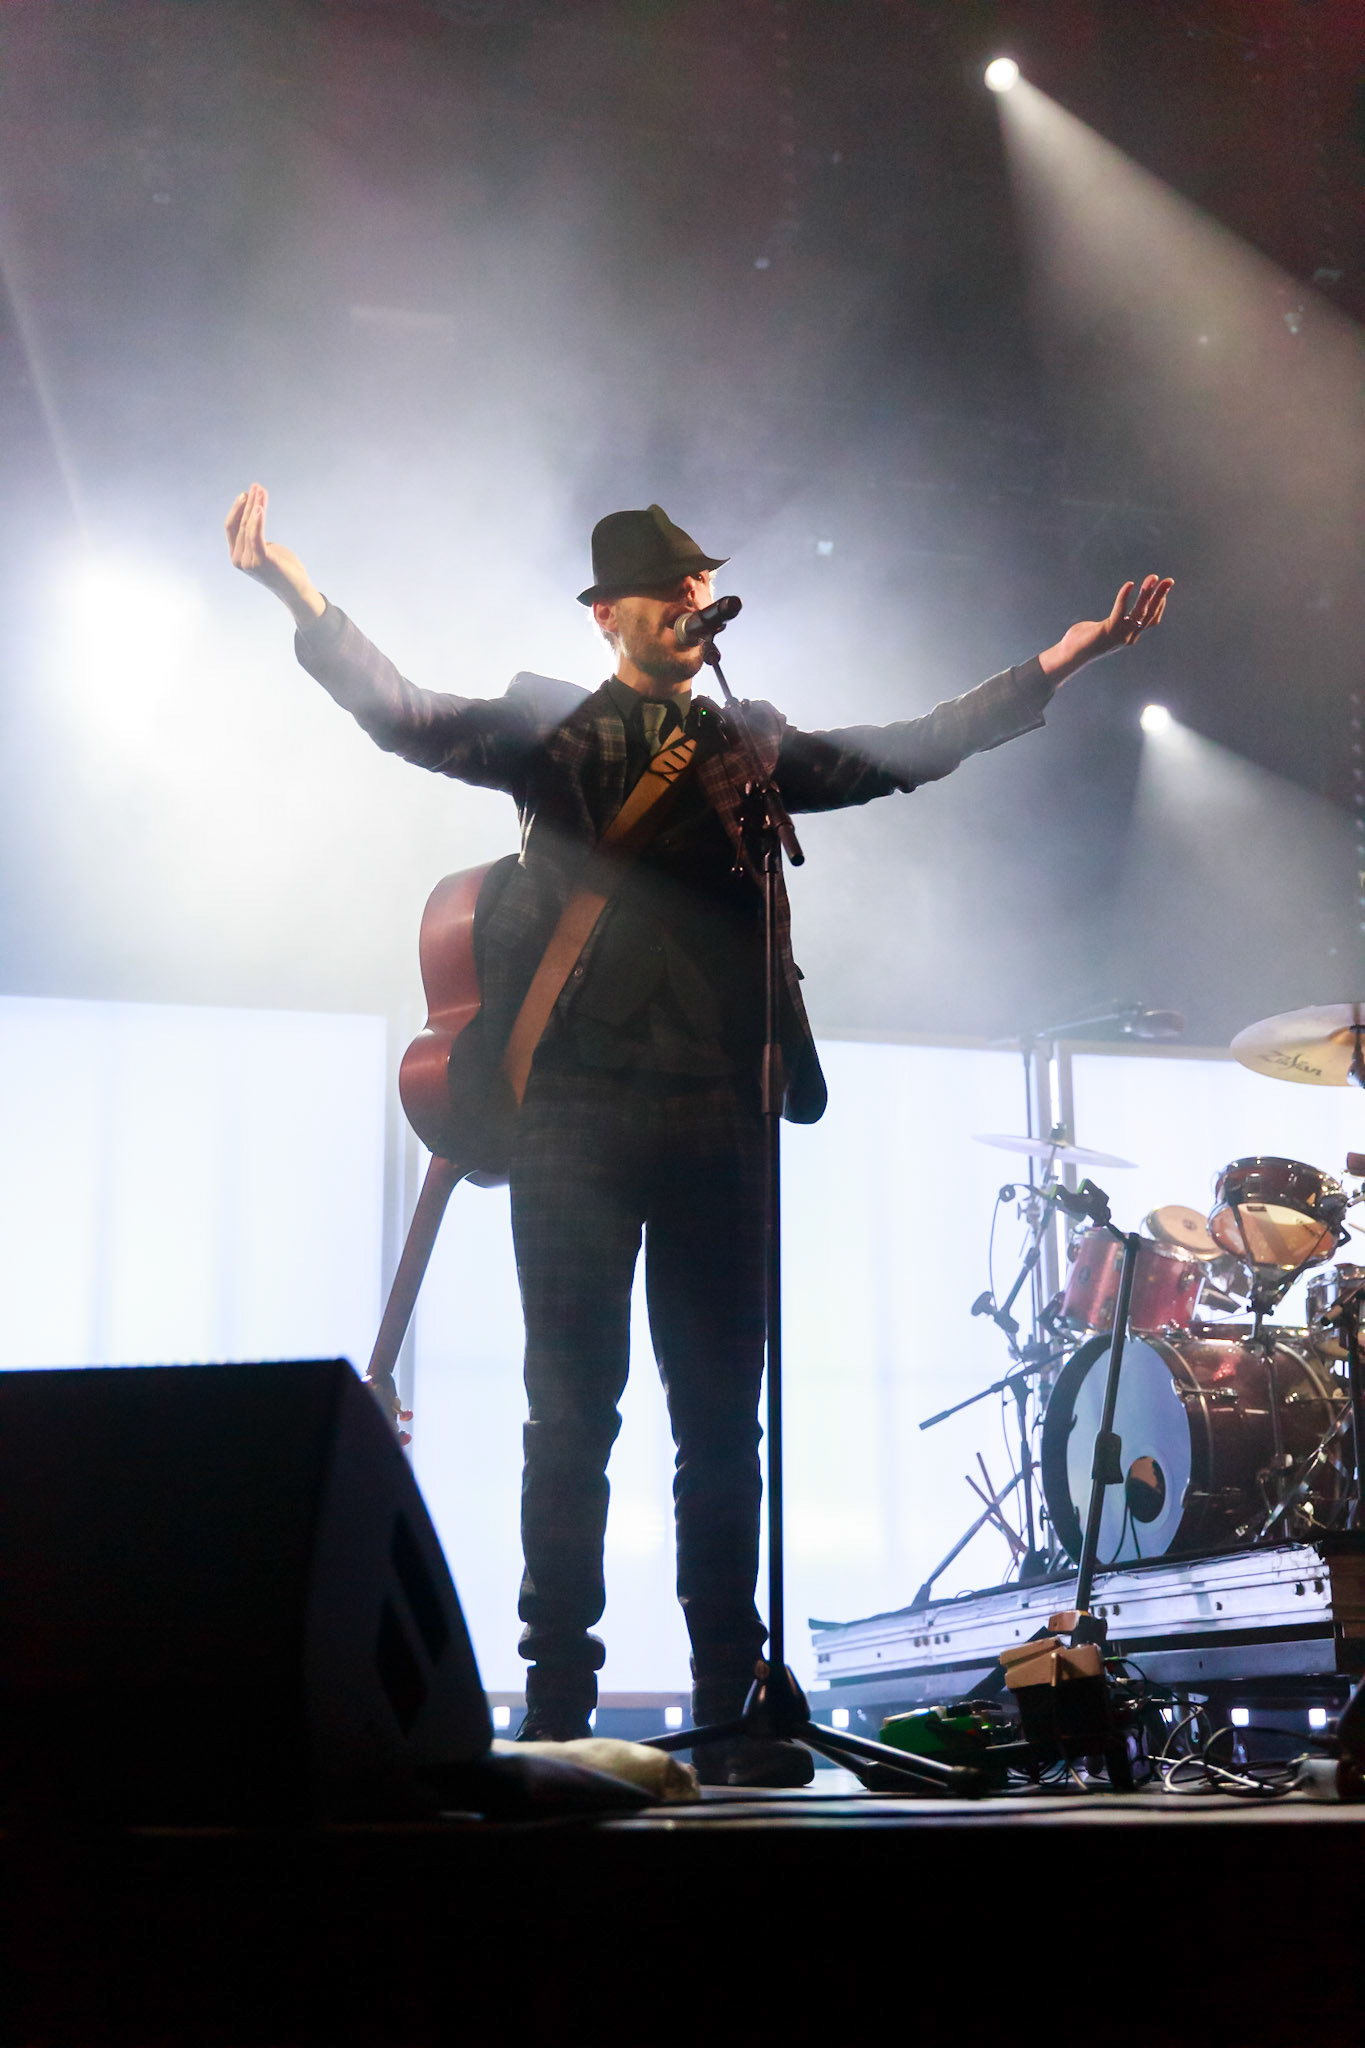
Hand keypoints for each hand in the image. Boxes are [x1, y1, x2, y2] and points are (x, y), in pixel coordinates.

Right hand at [224, 482, 324, 625]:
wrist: (296, 590)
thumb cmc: (283, 569)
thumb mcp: (266, 550)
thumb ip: (256, 538)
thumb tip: (255, 517)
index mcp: (237, 555)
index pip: (231, 527)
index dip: (237, 509)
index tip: (247, 494)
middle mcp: (239, 559)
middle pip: (241, 523)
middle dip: (248, 503)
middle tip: (256, 486)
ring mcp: (248, 561)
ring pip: (249, 526)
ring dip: (255, 506)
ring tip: (261, 491)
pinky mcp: (261, 561)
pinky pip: (256, 536)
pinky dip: (257, 520)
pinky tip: (260, 507)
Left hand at [1038, 574, 1173, 683]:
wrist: (1069, 655)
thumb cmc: (1083, 640)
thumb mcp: (1103, 628)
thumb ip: (1113, 622)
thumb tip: (1117, 615)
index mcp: (1129, 636)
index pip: (1152, 621)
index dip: (1160, 605)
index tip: (1163, 589)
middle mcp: (1128, 637)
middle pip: (1150, 615)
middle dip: (1160, 596)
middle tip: (1169, 580)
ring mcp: (1120, 635)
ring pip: (1139, 613)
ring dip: (1147, 594)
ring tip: (1152, 578)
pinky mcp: (1108, 631)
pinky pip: (1119, 612)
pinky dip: (1124, 597)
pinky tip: (1129, 584)